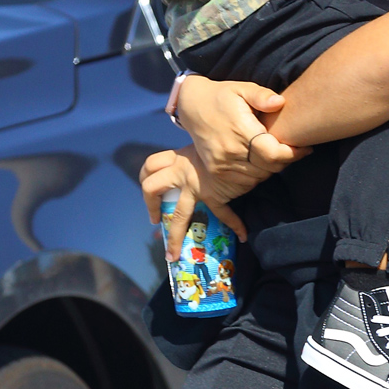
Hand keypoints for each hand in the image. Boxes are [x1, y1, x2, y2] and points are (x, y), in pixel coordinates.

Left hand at [140, 144, 256, 259]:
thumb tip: (201, 153)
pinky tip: (243, 234)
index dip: (145, 176)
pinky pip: (224, 214)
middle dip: (149, 205)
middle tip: (155, 218)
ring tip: (173, 253)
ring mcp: (197, 185)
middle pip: (150, 187)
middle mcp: (183, 171)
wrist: (244, 140)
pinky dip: (235, 224)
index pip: (151, 164)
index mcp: (180, 156)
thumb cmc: (226, 136)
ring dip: (175, 236)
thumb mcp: (206, 141)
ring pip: (178, 214)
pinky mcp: (215, 195)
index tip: (148, 186)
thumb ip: (199, 149)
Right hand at [176, 74, 306, 177]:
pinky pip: (245, 182)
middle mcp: (230, 151)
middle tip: (295, 150)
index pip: (272, 153)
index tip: (305, 148)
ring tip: (277, 154)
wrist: (192, 105)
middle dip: (285, 161)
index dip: (292, 154)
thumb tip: (280, 102)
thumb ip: (261, 95)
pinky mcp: (216, 171)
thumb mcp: (241, 88)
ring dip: (272, 169)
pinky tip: (261, 162)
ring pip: (258, 177)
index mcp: (240, 131)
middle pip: (268, 168)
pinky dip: (258, 175)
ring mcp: (221, 164)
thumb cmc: (222, 95)